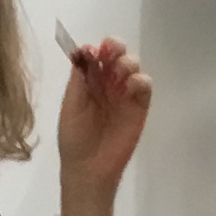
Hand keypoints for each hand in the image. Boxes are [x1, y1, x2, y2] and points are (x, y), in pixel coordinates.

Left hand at [56, 40, 152, 210]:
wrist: (89, 168)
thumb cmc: (74, 138)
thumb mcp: (71, 105)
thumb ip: (79, 79)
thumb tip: (86, 49)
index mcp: (88, 81)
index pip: (96, 54)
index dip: (97, 48)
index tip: (94, 51)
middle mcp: (108, 83)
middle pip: (117, 54)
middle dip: (115, 48)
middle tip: (110, 55)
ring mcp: (125, 93)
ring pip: (132, 65)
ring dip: (127, 62)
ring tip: (119, 75)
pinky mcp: (140, 106)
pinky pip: (145, 85)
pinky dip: (140, 80)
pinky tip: (130, 87)